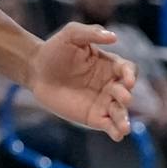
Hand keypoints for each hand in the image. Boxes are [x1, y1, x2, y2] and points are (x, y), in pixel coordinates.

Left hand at [26, 24, 136, 139]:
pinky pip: (108, 125)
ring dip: (125, 119)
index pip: (128, 70)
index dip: (130, 74)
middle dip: (126, 95)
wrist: (36, 69)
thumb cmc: (55, 49)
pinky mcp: (93, 117)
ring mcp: (103, 102)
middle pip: (126, 92)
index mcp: (109, 65)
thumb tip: (114, 37)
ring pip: (120, 112)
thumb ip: (91, 32)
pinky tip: (117, 135)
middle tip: (123, 97)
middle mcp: (110, 84)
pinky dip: (116, 131)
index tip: (127, 79)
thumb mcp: (71, 34)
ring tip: (124, 127)